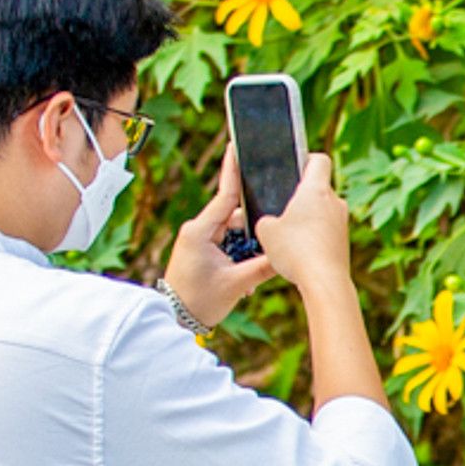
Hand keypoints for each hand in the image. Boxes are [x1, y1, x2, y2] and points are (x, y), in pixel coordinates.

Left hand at [164, 141, 282, 327]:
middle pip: (236, 218)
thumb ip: (264, 265)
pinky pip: (228, 245)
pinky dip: (240, 257)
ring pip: (235, 233)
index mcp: (200, 230)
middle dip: (254, 232)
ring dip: (248, 250)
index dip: (234, 170)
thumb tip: (288, 253)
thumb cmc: (200, 301)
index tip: (237, 145)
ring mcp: (199, 240)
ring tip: (250, 277)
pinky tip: (246, 278)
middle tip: (269, 246)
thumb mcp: (237, 282)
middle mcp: (198, 230)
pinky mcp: (202, 251)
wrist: (176, 320)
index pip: (225, 195)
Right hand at [253, 150, 354, 296]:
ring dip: (308, 218)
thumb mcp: (266, 231)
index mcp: (316, 189)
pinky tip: (300, 250)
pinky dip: (315, 236)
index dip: (306, 159)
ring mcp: (343, 223)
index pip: (319, 160)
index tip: (294, 166)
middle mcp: (335, 202)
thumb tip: (270, 222)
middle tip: (283, 207)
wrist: (324, 281)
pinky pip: (327, 231)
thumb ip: (266, 219)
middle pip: (319, 188)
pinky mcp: (344, 242)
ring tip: (288, 233)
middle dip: (301, 196)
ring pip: (323, 212)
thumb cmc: (295, 250)